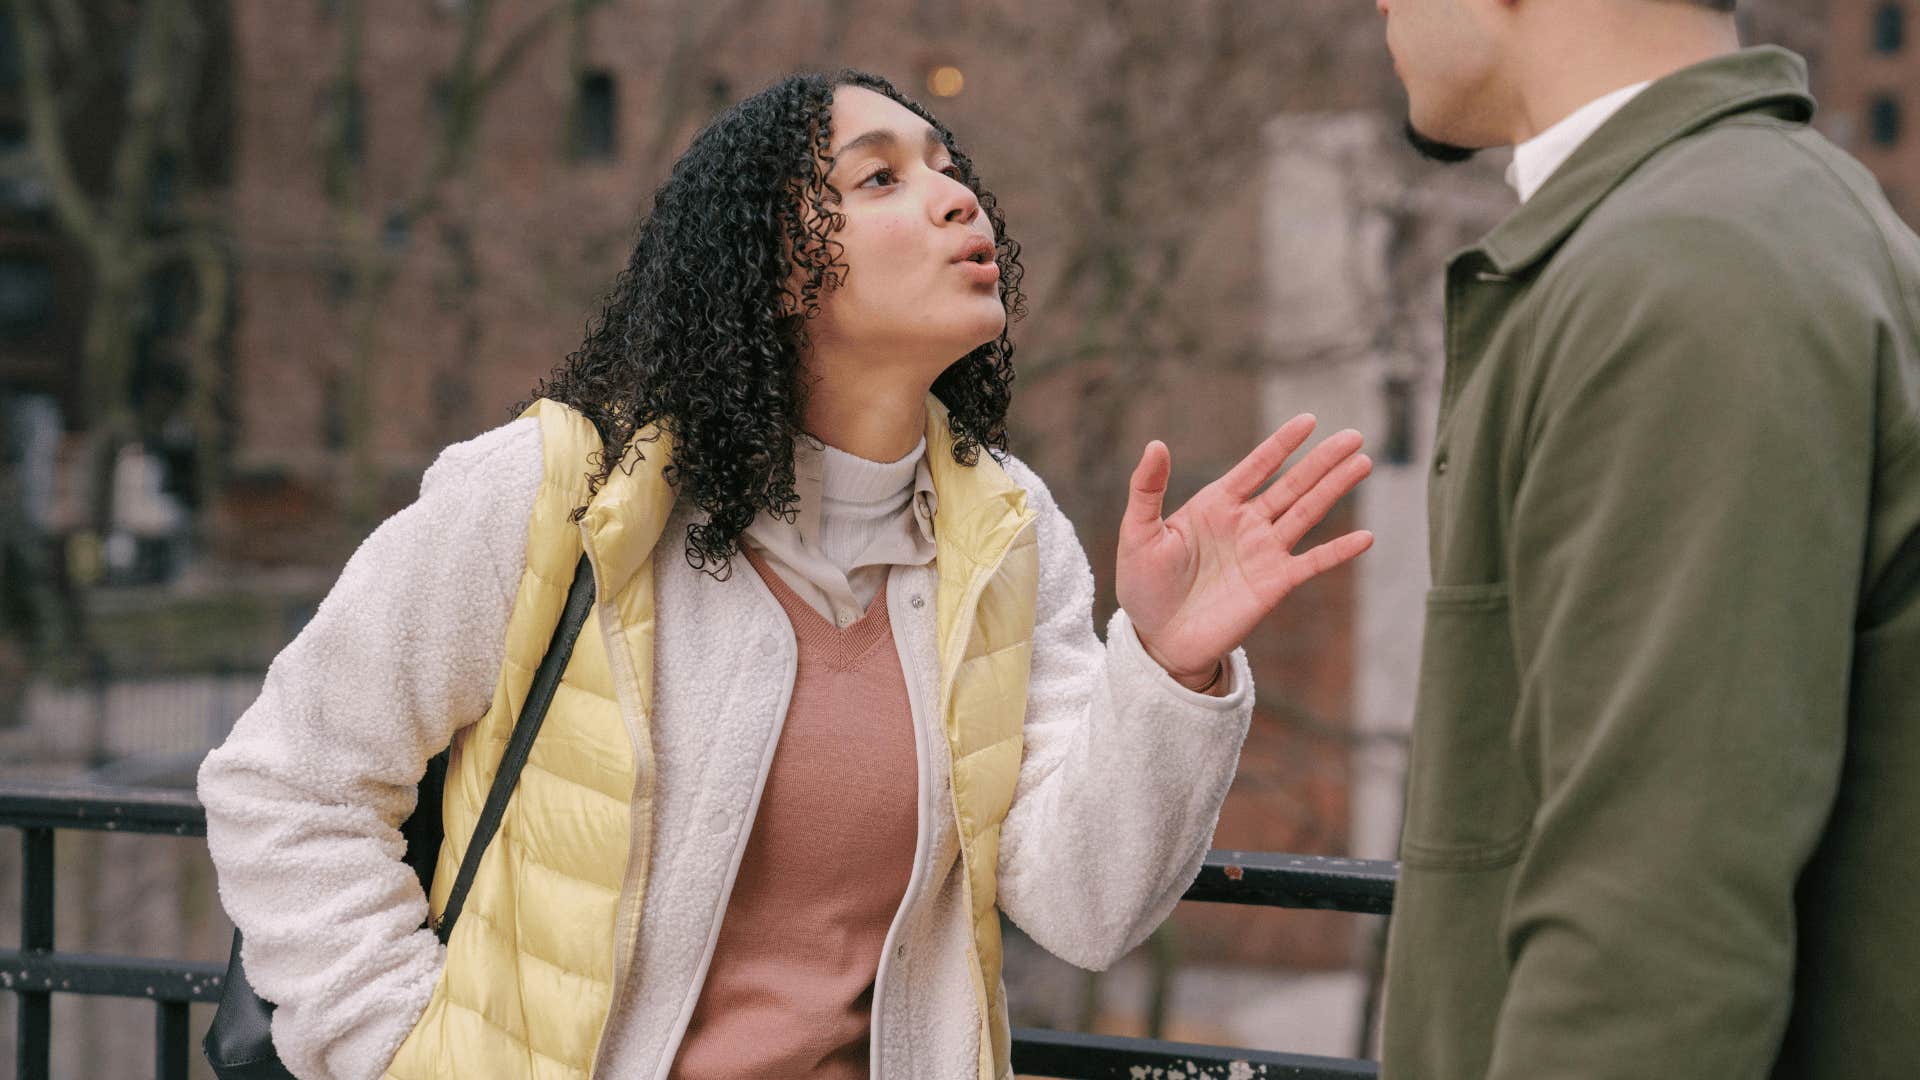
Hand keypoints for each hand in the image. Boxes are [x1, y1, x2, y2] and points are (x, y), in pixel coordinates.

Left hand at [1116, 415, 1373, 687]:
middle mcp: (1246, 523)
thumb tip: (1155, 443)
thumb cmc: (1143, 585)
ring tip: (1364, 463)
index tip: (1308, 420)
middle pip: (1292, 484)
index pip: (1256, 467)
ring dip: (1335, 488)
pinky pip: (1313, 563)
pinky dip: (1338, 551)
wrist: (1158, 639)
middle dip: (1322, 460)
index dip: (1282, 444)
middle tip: (1354, 435)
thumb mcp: (1138, 533)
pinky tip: (1366, 537)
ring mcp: (1263, 553)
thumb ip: (1147, 489)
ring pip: (1308, 513)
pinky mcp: (1274, 585)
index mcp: (1216, 505)